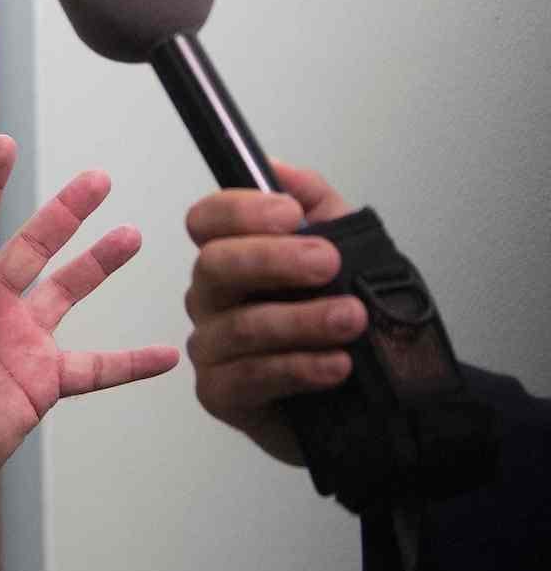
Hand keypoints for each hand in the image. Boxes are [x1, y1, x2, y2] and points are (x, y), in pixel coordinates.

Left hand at [0, 135, 178, 498]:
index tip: (3, 144)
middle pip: (32, 247)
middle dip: (64, 212)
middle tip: (97, 176)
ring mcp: (19, 342)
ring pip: (67, 293)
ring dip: (99, 265)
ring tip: (132, 233)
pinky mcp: (41, 383)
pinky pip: (94, 369)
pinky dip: (129, 363)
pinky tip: (167, 353)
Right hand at [183, 161, 363, 464]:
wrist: (364, 399)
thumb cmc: (341, 322)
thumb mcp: (345, 253)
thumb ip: (318, 206)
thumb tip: (281, 171)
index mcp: (231, 255)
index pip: (207, 219)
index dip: (241, 210)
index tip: (291, 214)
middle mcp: (211, 297)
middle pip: (214, 264)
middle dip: (274, 260)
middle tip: (328, 263)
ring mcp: (211, 345)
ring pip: (240, 324)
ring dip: (301, 319)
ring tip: (352, 319)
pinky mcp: (220, 393)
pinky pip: (249, 376)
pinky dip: (298, 368)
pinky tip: (336, 364)